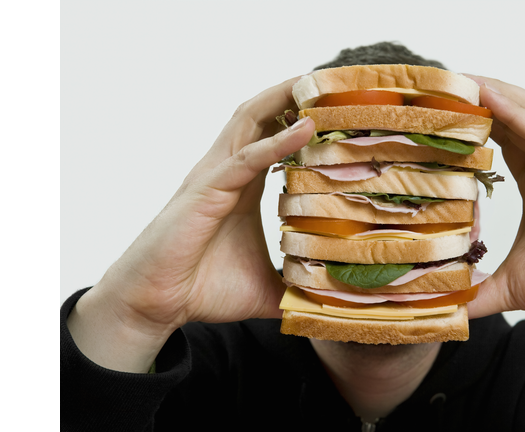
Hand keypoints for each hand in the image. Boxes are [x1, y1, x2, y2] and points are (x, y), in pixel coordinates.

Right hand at [67, 77, 313, 371]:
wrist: (155, 306)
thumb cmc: (203, 290)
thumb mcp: (267, 289)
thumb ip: (297, 290)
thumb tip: (332, 307)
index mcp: (244, 186)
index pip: (275, 138)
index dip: (304, 118)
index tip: (341, 111)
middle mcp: (229, 172)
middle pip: (263, 117)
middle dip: (295, 94)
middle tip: (333, 81)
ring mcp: (215, 177)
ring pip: (250, 122)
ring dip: (284, 100)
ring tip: (319, 83)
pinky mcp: (205, 191)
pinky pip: (245, 158)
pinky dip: (275, 141)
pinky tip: (305, 129)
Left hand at [464, 75, 524, 357]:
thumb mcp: (511, 285)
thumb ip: (478, 292)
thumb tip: (447, 307)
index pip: (502, 137)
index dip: (473, 119)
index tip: (439, 107)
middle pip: (514, 116)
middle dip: (482, 96)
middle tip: (444, 82)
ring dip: (498, 93)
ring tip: (463, 78)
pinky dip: (519, 115)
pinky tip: (491, 99)